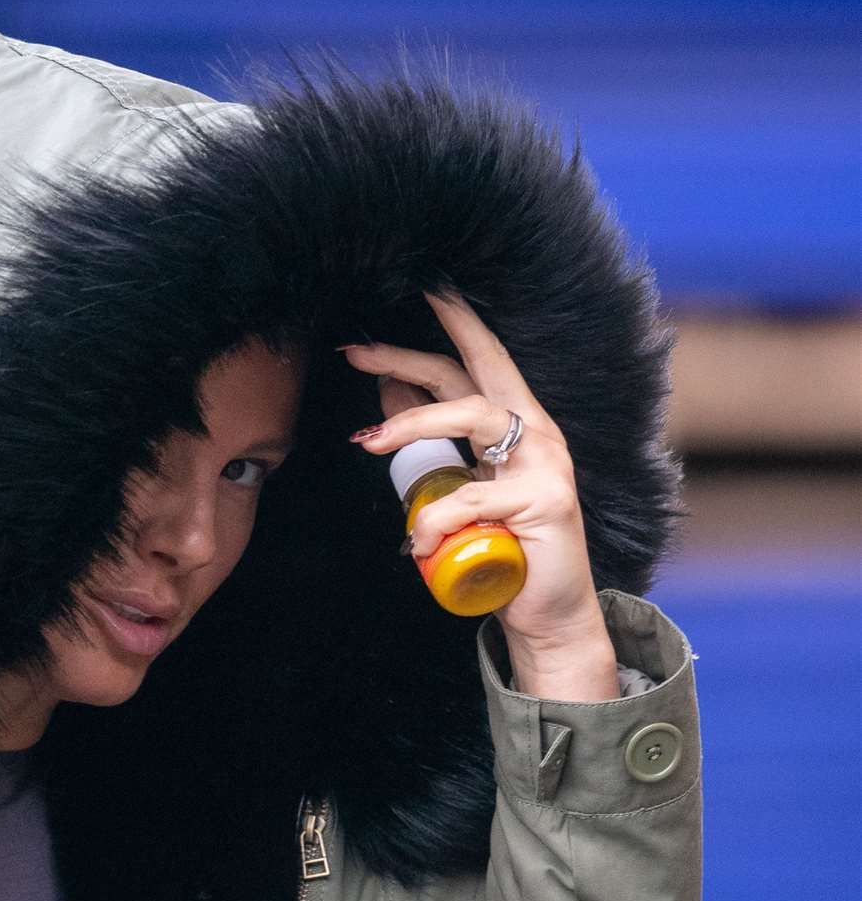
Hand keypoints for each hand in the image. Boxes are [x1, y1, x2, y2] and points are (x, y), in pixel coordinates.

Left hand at [340, 290, 619, 700]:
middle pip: (467, 376)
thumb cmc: (502, 544)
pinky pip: (472, 498)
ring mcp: (547, 464)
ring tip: (367, 444)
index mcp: (517, 423)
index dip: (452, 321)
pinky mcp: (547, 502)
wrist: (548, 613)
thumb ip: (433, 440)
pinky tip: (416, 543)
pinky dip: (433, 520)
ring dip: (409, 426)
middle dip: (406, 356)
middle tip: (353, 352)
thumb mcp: (459, 483)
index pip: (479, 360)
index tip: (419, 287)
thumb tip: (389, 393)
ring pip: (469, 418)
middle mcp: (537, 432)